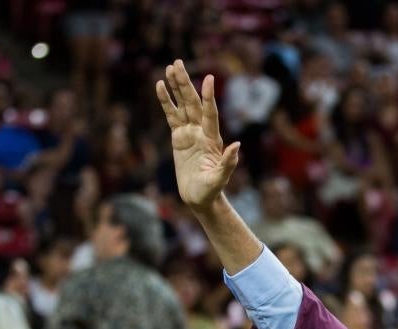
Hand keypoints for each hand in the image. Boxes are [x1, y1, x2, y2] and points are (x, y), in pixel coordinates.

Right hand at [156, 59, 239, 209]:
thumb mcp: (219, 179)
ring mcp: (190, 133)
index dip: (209, 97)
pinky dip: (166, 101)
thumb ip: (228, 163)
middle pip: (193, 103)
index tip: (209, 78)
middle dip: (185, 83)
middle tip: (178, 63)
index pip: (210, 113)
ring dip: (177, 87)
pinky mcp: (178, 137)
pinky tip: (160, 86)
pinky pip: (171, 115)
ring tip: (170, 67)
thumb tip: (237, 145)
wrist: (200, 198)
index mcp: (212, 139)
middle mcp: (202, 131)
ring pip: (182, 105)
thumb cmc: (211, 191)